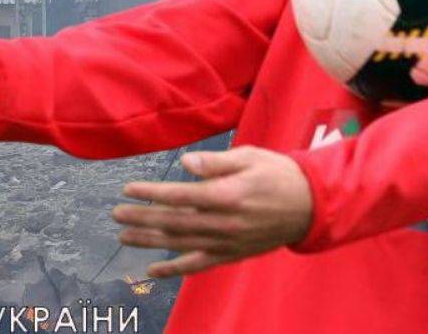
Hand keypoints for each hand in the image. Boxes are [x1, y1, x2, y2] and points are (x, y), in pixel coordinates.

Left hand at [112, 147, 313, 277]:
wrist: (311, 205)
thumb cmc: (279, 175)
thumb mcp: (250, 157)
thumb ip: (216, 162)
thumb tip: (186, 163)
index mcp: (227, 195)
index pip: (179, 195)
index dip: (151, 193)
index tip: (128, 189)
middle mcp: (224, 222)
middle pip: (173, 222)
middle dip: (141, 218)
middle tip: (116, 214)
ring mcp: (227, 242)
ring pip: (180, 244)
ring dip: (149, 241)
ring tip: (124, 237)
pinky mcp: (232, 254)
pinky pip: (198, 265)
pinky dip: (174, 269)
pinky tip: (153, 270)